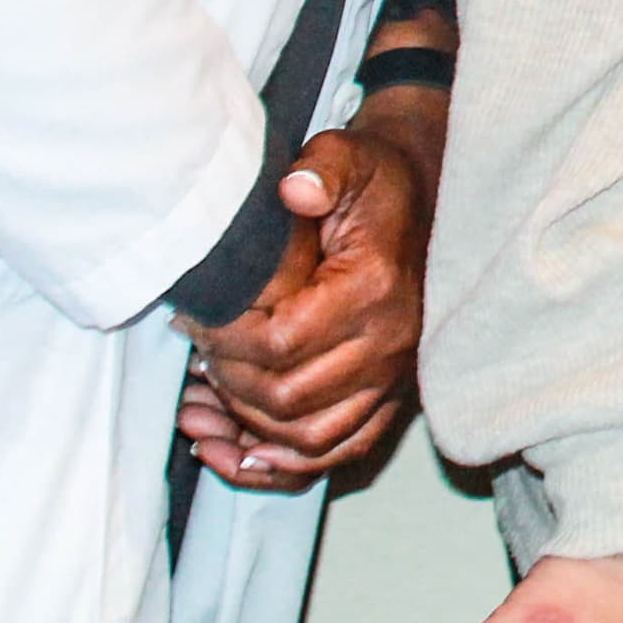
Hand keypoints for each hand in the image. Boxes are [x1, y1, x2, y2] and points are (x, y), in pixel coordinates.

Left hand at [182, 85, 444, 485]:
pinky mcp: (394, 394)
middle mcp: (394, 343)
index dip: (225, 340)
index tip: (194, 322)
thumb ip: (321, 168)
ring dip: (246, 433)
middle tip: (193, 356)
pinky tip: (239, 455)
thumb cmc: (377, 180)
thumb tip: (293, 190)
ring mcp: (398, 376)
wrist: (429, 195)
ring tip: (197, 410)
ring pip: (312, 438)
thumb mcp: (348, 157)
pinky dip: (286, 465)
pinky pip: (342, 452)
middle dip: (227, 384)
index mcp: (376, 288)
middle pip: (289, 398)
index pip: (282, 342)